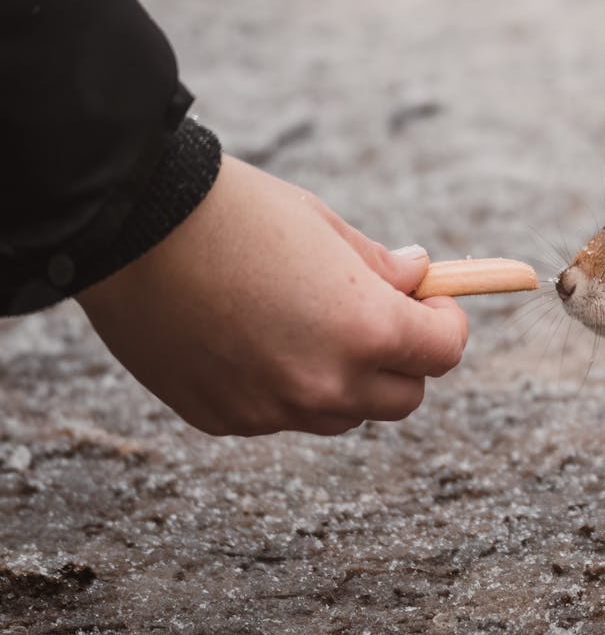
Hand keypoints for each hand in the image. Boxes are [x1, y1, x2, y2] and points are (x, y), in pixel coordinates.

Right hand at [76, 155, 468, 435]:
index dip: (444, 323)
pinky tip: (251, 339)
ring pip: (341, 414)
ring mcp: (271, 410)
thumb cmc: (236, 214)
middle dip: (402, 360)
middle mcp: (324, 384)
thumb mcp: (326, 228)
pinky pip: (278, 415)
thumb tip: (419, 278)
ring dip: (345, 381)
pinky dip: (282, 388)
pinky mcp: (223, 420)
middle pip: (402, 399)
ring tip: (307, 325)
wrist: (130, 227)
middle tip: (379, 318)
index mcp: (365, 330)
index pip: (443, 353)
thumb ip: (383, 267)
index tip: (429, 302)